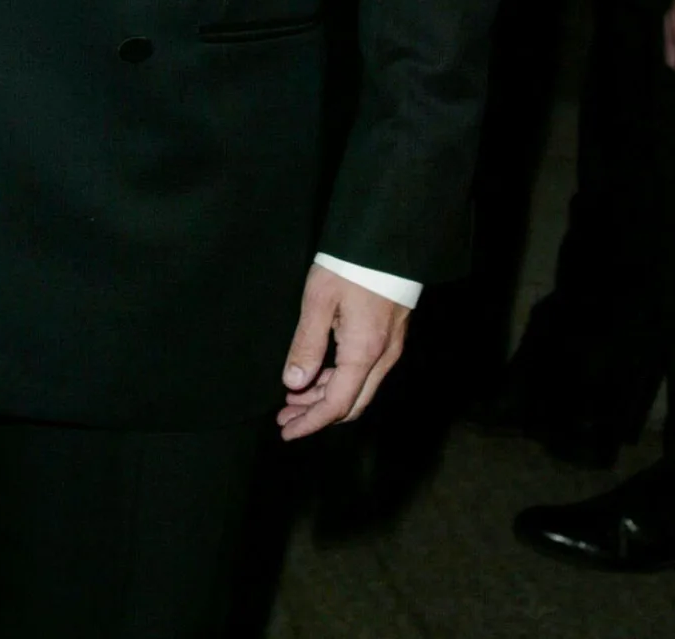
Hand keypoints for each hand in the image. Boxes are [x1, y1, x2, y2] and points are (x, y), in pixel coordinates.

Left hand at [276, 263, 409, 439]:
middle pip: (351, 404)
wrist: (386, 242)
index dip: (311, 422)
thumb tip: (293, 383)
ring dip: (326, 399)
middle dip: (316, 416)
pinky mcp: (389, 338)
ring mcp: (389, 350)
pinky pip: (364, 373)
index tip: (287, 432)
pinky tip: (316, 376)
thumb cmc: (350, 267)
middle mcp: (383, 359)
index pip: (337, 405)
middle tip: (284, 418)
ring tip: (292, 399)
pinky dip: (338, 381)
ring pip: (358, 390)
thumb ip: (306, 344)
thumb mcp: (319, 302)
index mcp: (364, 353)